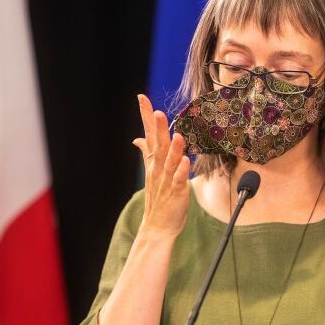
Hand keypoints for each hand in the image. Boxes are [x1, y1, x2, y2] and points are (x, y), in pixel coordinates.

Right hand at [132, 94, 190, 238]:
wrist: (158, 227)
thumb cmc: (159, 199)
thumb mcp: (151, 172)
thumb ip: (147, 153)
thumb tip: (137, 139)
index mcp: (154, 162)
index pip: (148, 135)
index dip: (145, 117)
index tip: (141, 98)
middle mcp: (158, 169)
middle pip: (158, 145)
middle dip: (157, 128)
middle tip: (156, 111)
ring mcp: (166, 181)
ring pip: (169, 161)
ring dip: (173, 148)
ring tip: (176, 134)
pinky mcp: (176, 193)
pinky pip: (179, 180)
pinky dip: (182, 171)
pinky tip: (186, 161)